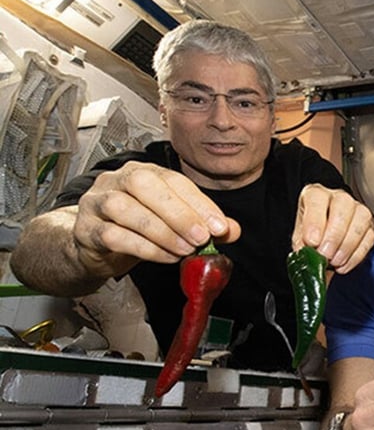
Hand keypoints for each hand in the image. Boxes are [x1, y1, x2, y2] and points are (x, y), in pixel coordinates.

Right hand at [73, 161, 240, 277]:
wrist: (94, 248)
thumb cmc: (135, 229)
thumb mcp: (172, 224)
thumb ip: (202, 223)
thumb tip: (232, 229)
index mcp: (142, 172)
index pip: (173, 179)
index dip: (199, 202)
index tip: (220, 226)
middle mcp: (116, 180)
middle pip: (144, 185)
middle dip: (178, 212)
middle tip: (201, 237)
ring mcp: (96, 203)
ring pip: (124, 208)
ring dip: (161, 231)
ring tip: (185, 250)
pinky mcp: (85, 230)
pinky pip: (112, 235)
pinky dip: (144, 248)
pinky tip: (165, 257)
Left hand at [292, 183, 373, 273]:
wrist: (322, 244)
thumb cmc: (311, 237)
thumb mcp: (300, 240)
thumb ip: (303, 247)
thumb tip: (309, 258)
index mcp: (316, 195)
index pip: (317, 198)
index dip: (314, 220)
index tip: (312, 242)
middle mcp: (338, 197)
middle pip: (343, 206)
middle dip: (334, 235)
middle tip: (325, 255)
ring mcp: (357, 209)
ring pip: (361, 218)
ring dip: (347, 245)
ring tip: (335, 262)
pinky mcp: (369, 226)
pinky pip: (369, 237)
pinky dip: (357, 255)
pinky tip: (344, 265)